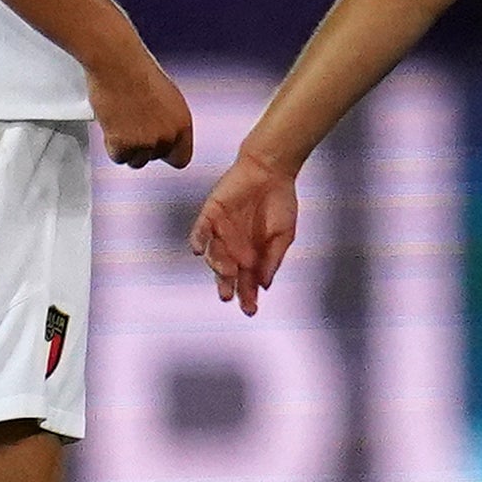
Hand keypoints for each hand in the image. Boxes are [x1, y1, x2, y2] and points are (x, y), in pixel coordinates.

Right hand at [90, 41, 193, 168]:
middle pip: (154, 158)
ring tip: (121, 123)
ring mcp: (148, 142)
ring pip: (135, 160)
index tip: (155, 148)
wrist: (118, 66)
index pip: (181, 158)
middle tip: (131, 127)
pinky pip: (118, 157)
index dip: (165, 153)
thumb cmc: (137, 73)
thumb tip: (163, 133)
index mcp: (183, 123)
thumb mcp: (167, 99)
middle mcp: (169, 135)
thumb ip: (168, 122)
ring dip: (126, 147)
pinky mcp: (126, 144)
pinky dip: (112, 144)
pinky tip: (113, 125)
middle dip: (142, 147)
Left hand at [189, 150, 298, 312]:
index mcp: (253, 253)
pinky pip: (200, 230)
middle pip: (227, 273)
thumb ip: (273, 259)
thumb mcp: (284, 235)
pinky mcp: (211, 214)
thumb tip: (264, 284)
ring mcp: (221, 231)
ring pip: (213, 255)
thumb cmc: (281, 202)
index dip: (248, 295)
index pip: (247, 280)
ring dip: (218, 265)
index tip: (250, 310)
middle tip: (229, 297)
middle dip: (228, 286)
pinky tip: (197, 250)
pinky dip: (197, 240)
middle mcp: (234, 246)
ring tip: (227, 272)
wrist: (272, 171)